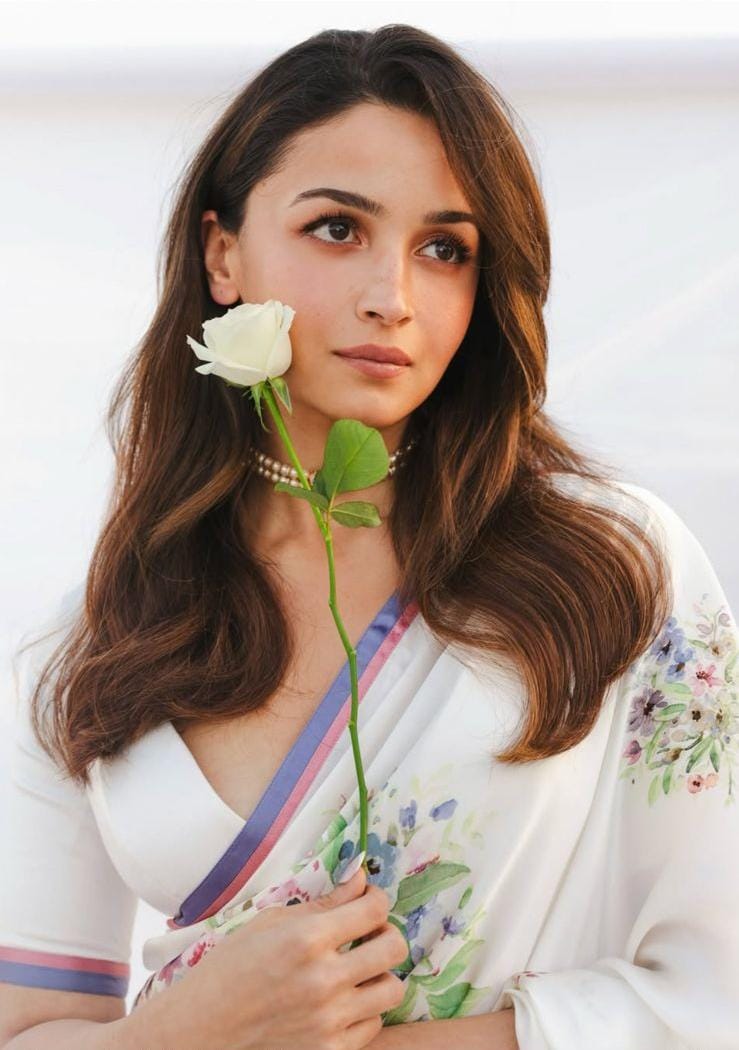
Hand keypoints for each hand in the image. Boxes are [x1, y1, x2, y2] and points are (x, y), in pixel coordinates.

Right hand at [152, 863, 407, 1049]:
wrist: (201, 1029)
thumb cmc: (230, 967)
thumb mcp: (270, 922)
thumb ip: (323, 903)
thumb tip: (360, 878)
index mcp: (307, 939)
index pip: (373, 909)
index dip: (377, 898)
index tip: (368, 899)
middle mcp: (323, 980)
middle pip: (393, 947)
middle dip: (386, 933)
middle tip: (369, 933)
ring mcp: (328, 1021)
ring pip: (391, 989)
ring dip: (380, 975)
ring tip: (359, 970)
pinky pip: (373, 1025)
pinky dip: (364, 1010)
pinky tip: (343, 1000)